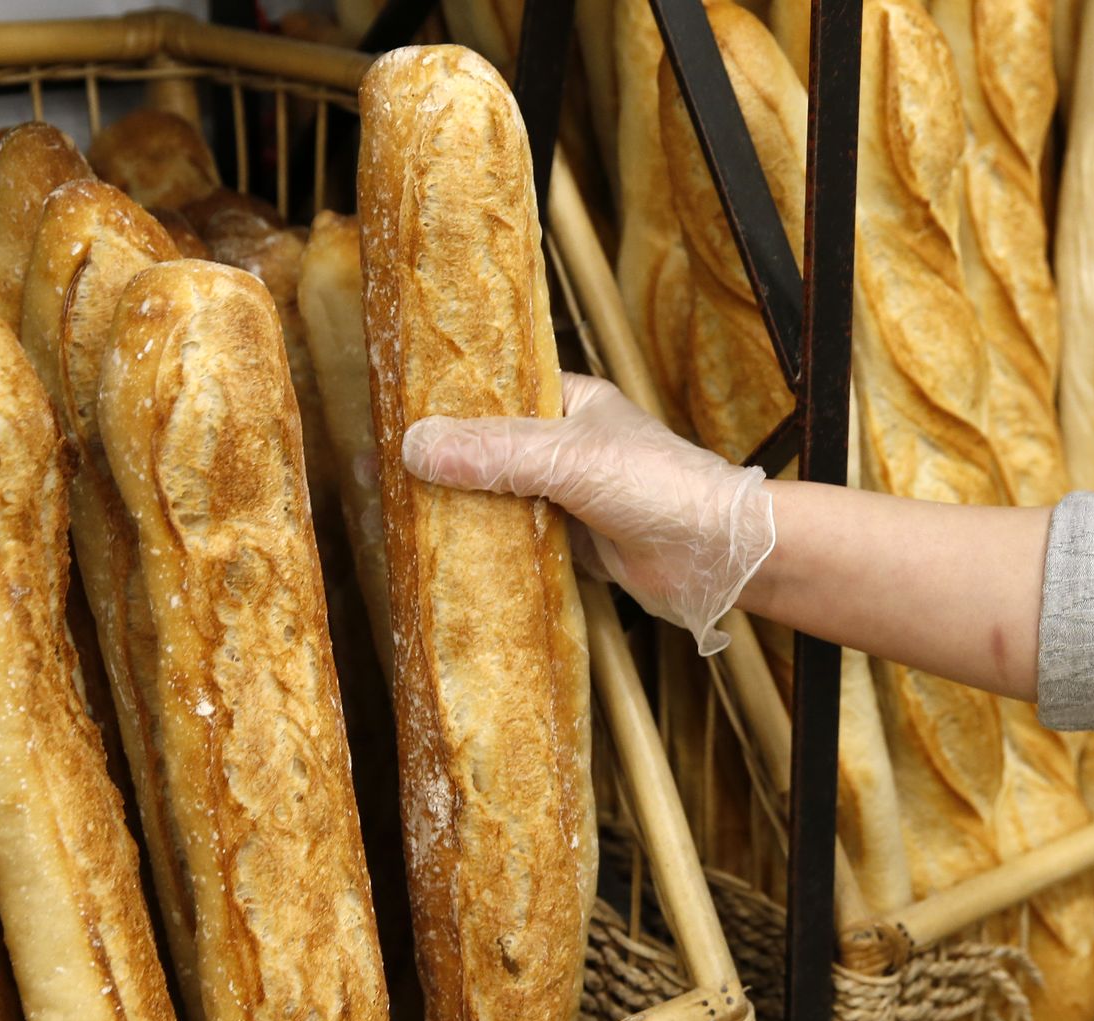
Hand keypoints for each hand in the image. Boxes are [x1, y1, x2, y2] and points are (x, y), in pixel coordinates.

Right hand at [402, 373, 773, 654]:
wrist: (719, 556)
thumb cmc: (661, 486)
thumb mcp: (571, 459)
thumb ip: (496, 452)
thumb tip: (415, 445)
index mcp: (568, 402)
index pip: (493, 392)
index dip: (442, 403)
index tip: (386, 415)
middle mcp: (563, 444)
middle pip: (485, 448)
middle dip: (436, 461)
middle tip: (373, 472)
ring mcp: (564, 494)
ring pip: (494, 496)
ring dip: (453, 507)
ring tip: (390, 513)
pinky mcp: (568, 541)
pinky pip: (511, 538)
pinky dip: (480, 545)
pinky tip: (438, 552)